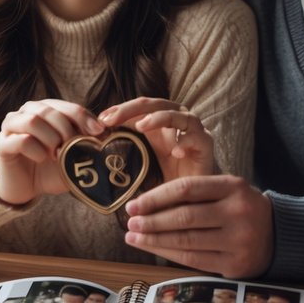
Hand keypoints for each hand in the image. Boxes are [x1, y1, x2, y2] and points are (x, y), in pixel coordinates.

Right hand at [0, 99, 103, 205]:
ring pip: (32, 120)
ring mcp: (11, 126)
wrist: (27, 189)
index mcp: (46, 110)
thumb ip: (86, 144)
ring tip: (56, 154)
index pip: (67, 107)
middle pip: (49, 110)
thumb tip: (107, 135)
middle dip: (66, 129)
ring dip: (50, 138)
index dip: (83, 117)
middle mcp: (27, 112)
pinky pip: (20, 140)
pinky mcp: (2, 144)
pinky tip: (42, 158)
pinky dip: (36, 149)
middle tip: (74, 147)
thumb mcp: (73, 157)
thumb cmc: (51, 169)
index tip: (98, 132)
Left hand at [99, 97, 214, 179]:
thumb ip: (126, 144)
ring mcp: (194, 131)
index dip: (121, 109)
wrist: (192, 198)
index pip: (141, 106)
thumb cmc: (167, 177)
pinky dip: (186, 141)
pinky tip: (175, 152)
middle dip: (133, 109)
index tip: (101, 119)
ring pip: (178, 115)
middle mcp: (178, 120)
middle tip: (113, 119)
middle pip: (157, 104)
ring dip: (159, 118)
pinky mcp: (207, 145)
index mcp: (161, 121)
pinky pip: (198, 137)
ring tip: (141, 126)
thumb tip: (96, 138)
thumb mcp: (143, 157)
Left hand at [124, 175, 271, 277]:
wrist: (279, 235)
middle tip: (130, 222)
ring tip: (133, 237)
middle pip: (184, 217)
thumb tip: (147, 203)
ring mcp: (238, 240)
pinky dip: (168, 254)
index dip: (155, 197)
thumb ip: (195, 193)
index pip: (186, 189)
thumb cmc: (241, 208)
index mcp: (233, 187)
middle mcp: (237, 212)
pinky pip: (193, 260)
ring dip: (154, 240)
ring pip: (186, 241)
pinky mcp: (235, 264)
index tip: (134, 204)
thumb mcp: (226, 190)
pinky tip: (152, 248)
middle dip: (151, 221)